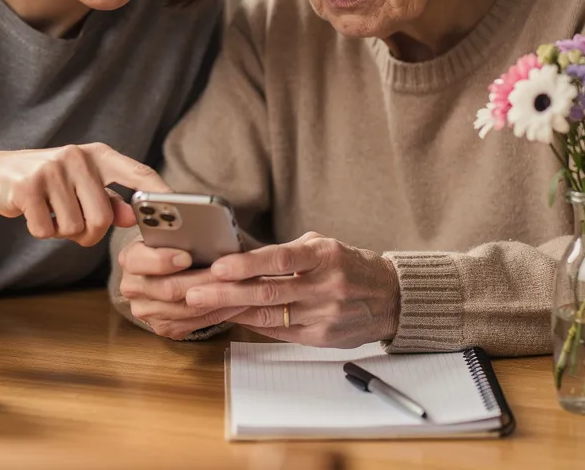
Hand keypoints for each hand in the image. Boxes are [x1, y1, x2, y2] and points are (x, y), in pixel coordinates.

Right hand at [0, 143, 157, 246]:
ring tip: (51, 214)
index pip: (138, 173)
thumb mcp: (81, 185)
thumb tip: (133, 217)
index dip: (160, 192)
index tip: (179, 209)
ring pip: (74, 228)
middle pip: (102, 218)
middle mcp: (77, 156)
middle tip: (75, 228)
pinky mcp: (27, 186)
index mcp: (97, 155)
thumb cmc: (49, 184)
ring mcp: (51, 169)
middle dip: (90, 234)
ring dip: (63, 233)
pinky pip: (46, 230)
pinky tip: (34, 214)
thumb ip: (110, 201)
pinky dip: (41, 231)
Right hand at [118, 239, 246, 338]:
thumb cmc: (175, 246)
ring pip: (184, 310)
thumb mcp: (171, 232)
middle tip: (227, 273)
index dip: (163, 260)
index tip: (187, 256)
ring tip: (238, 287)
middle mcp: (132, 286)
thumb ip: (179, 231)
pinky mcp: (161, 326)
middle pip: (168, 289)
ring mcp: (145, 310)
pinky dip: (216, 313)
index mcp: (130, 258)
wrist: (166, 270)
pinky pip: (192, 324)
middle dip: (202, 281)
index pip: (139, 260)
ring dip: (214, 299)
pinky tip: (233, 303)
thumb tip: (202, 228)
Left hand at [184, 232, 399, 346]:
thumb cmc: (349, 265)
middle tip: (194, 292)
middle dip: (226, 293)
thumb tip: (242, 257)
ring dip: (233, 311)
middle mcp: (326, 286)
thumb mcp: (324, 246)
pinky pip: (280, 332)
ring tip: (202, 306)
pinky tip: (231, 318)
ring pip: (270, 315)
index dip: (247, 264)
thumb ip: (287, 252)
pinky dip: (253, 324)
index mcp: (326, 256)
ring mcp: (325, 315)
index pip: (281, 260)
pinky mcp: (323, 337)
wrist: (390, 298)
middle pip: (269, 292)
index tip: (218, 266)